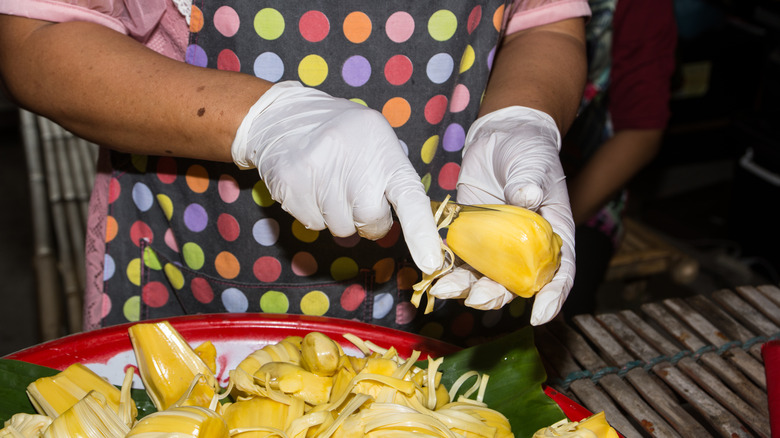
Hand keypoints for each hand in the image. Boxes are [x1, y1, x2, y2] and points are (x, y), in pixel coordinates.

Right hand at [231, 81, 442, 273]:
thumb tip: (412, 220)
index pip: (410, 196)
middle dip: (367, 220)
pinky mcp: (291, 185)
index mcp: (383, 151)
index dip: (421, 231)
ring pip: (340, 228)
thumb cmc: (341, 134)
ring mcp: (320, 173)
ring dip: (337, 215)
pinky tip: (309, 185)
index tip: (430, 261)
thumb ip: (392, 176)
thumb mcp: (376, 140)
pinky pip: (312, 224)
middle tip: (355, 194)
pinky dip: (313, 213)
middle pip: (370, 222)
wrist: (283, 115)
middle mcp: (353, 162)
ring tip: (328, 182)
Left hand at [429, 106, 575, 324]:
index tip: (541, 314)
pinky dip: (447, 268)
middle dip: (495, 296)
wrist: (502, 135)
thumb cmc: (528, 150)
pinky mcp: (471, 236)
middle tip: (476, 300)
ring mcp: (497, 244)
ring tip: (443, 289)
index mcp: (553, 234)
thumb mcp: (534, 163)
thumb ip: (530, 181)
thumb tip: (527, 197)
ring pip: (483, 276)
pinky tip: (431, 272)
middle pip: (515, 283)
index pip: (560, 271)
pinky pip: (460, 258)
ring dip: (465, 287)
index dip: (553, 295)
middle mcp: (526, 247)